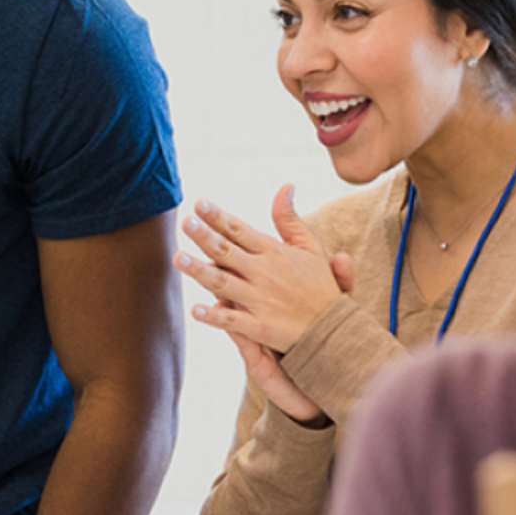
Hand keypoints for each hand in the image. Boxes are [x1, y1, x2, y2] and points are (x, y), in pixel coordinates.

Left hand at [178, 185, 344, 353]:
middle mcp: (264, 273)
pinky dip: (215, 316)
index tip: (198, 203)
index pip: (239, 230)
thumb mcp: (310, 247)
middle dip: (205, 237)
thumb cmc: (319, 285)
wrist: (337, 329)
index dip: (218, 217)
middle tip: (185, 223)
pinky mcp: (261, 327)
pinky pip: (234, 321)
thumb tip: (285, 185)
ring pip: (224, 283)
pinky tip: (196, 310)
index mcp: (273, 252)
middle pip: (227, 252)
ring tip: (178, 258)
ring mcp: (261, 300)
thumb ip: (289, 219)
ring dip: (200, 271)